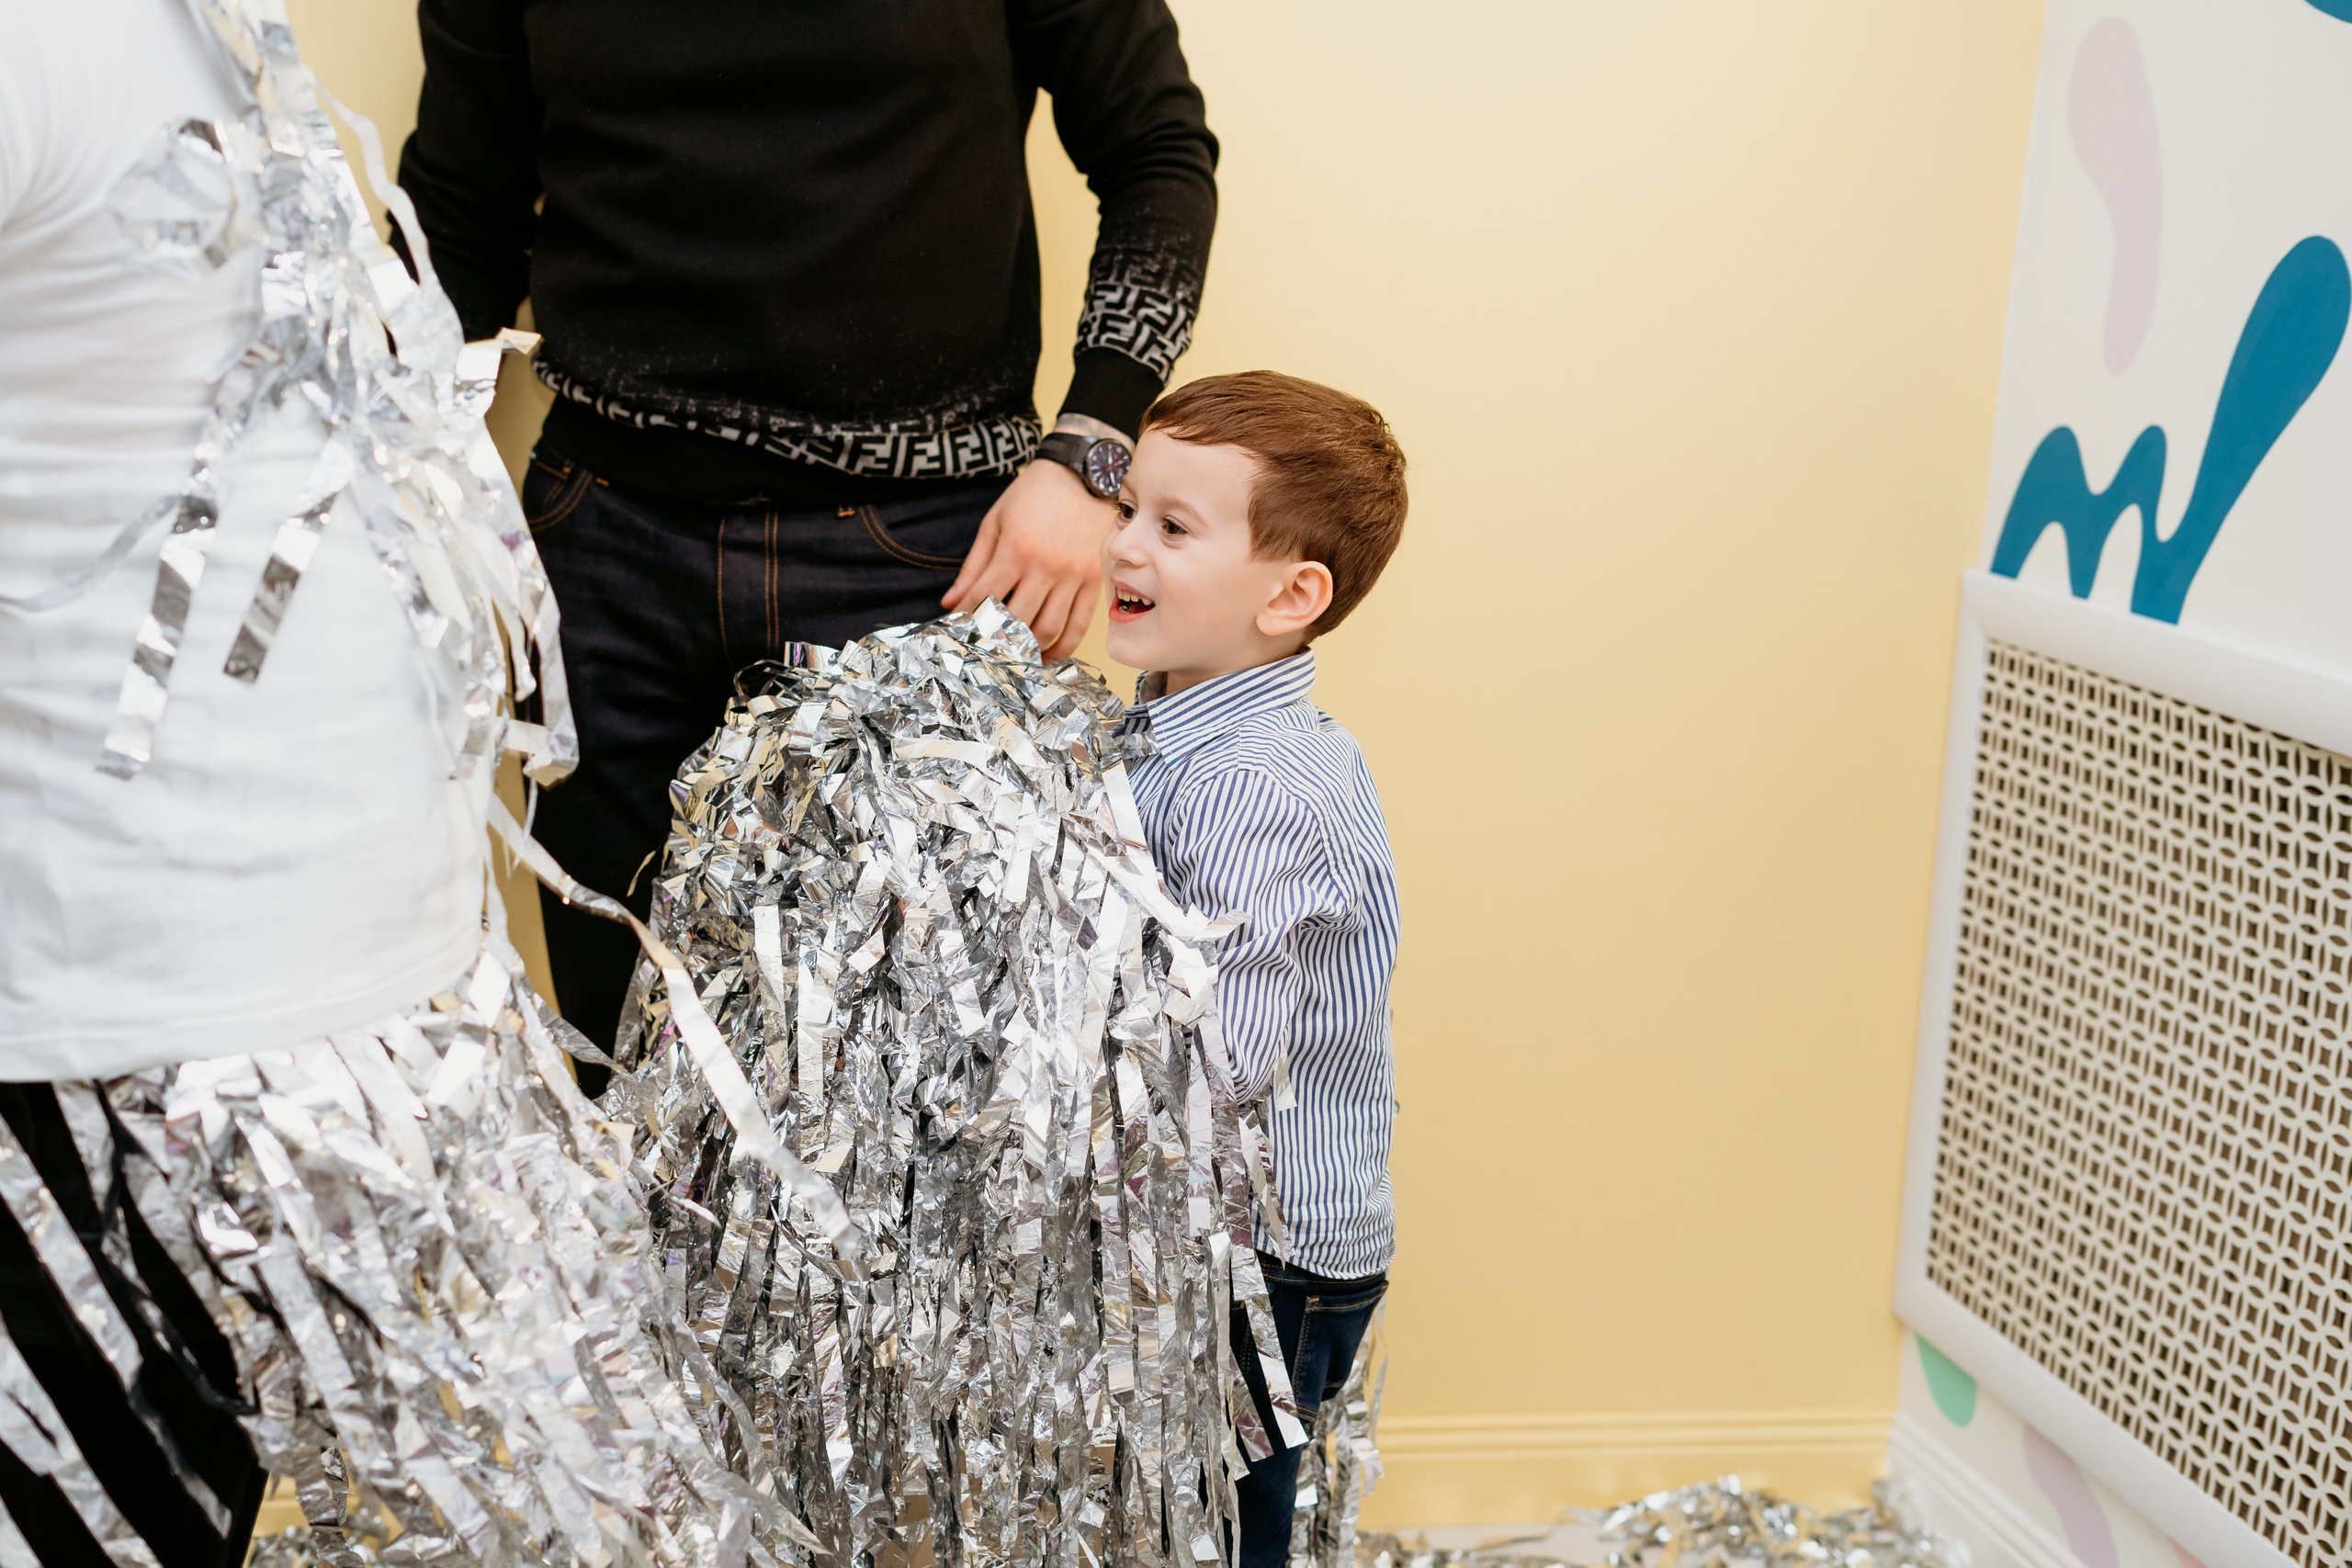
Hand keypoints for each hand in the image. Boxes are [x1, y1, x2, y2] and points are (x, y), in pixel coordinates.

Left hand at [943, 458, 1114, 659]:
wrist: (1083, 477)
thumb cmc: (1033, 496)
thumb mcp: (994, 522)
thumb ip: (973, 566)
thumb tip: (950, 603)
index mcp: (1016, 548)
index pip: (984, 597)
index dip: (968, 618)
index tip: (959, 630)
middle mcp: (1045, 567)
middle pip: (1015, 620)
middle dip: (995, 640)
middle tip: (983, 650)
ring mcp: (1072, 577)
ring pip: (1047, 629)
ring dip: (1027, 649)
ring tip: (1011, 655)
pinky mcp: (1093, 582)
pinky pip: (1078, 626)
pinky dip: (1062, 647)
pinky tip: (1046, 655)